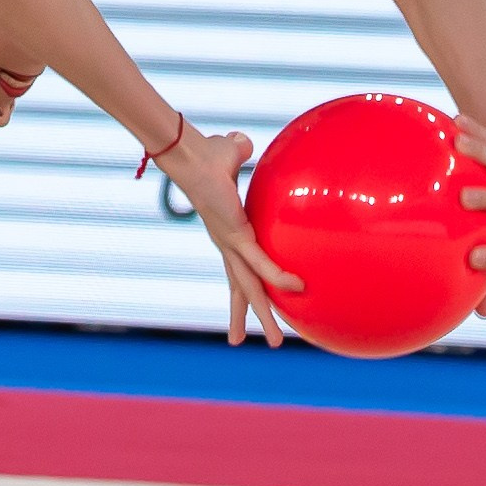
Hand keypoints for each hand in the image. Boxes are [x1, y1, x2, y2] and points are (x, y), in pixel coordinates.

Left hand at [161, 126, 303, 347]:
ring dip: (263, 316)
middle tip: (244, 341)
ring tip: (273, 343)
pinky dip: (278, 277)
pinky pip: (261, 263)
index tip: (245, 306)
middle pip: (240, 287)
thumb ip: (238, 152)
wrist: (190, 154)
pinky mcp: (235, 236)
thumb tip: (245, 143)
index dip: (242, 286)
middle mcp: (227, 244)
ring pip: (250, 288)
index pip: (238, 267)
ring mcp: (230, 243)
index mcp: (227, 233)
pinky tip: (295, 288)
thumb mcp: (230, 156)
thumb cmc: (207, 153)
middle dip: (243, 316)